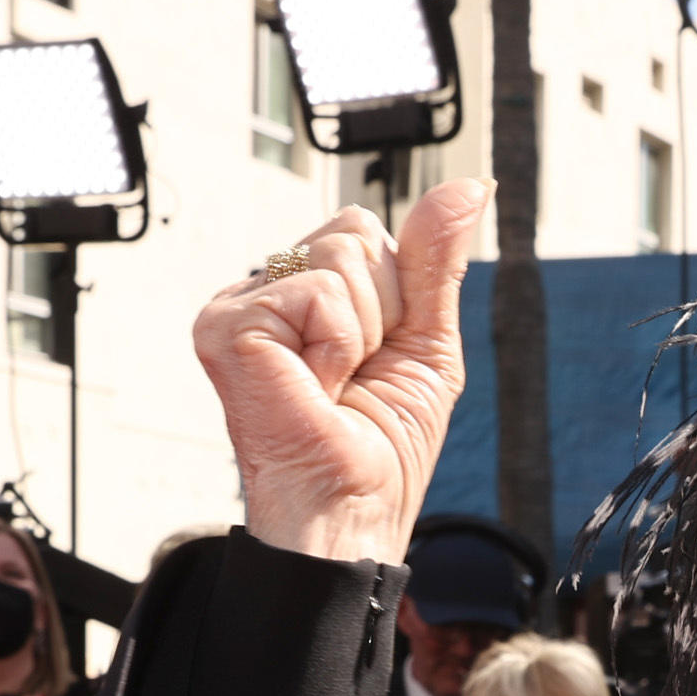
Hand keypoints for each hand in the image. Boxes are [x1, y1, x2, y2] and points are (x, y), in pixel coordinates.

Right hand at [197, 183, 489, 564]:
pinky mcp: (226, 325)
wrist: (350, 508)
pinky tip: (314, 387)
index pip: (363, 230)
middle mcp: (264, 293)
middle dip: (383, 309)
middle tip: (354, 375)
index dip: (396, 294)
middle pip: (354, 233)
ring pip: (341, 257)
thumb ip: (436, 261)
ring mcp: (238, 306)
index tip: (375, 355)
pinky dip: (337, 345)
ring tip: (333, 385)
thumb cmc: (380, 447)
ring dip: (362, 333)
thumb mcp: (426, 341)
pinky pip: (319, 293)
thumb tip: (470, 186)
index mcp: (303, 295)